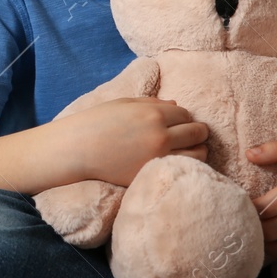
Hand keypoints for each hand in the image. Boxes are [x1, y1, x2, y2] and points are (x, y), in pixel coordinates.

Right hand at [62, 97, 207, 186]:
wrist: (77, 150)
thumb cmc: (97, 122)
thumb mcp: (123, 104)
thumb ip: (152, 103)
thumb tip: (176, 104)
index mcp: (153, 114)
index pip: (186, 114)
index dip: (182, 118)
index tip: (176, 122)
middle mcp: (161, 136)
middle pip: (197, 132)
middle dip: (196, 132)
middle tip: (190, 136)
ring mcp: (159, 158)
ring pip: (199, 154)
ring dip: (196, 150)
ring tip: (187, 150)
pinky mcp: (154, 174)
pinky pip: (183, 169)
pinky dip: (185, 165)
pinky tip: (176, 162)